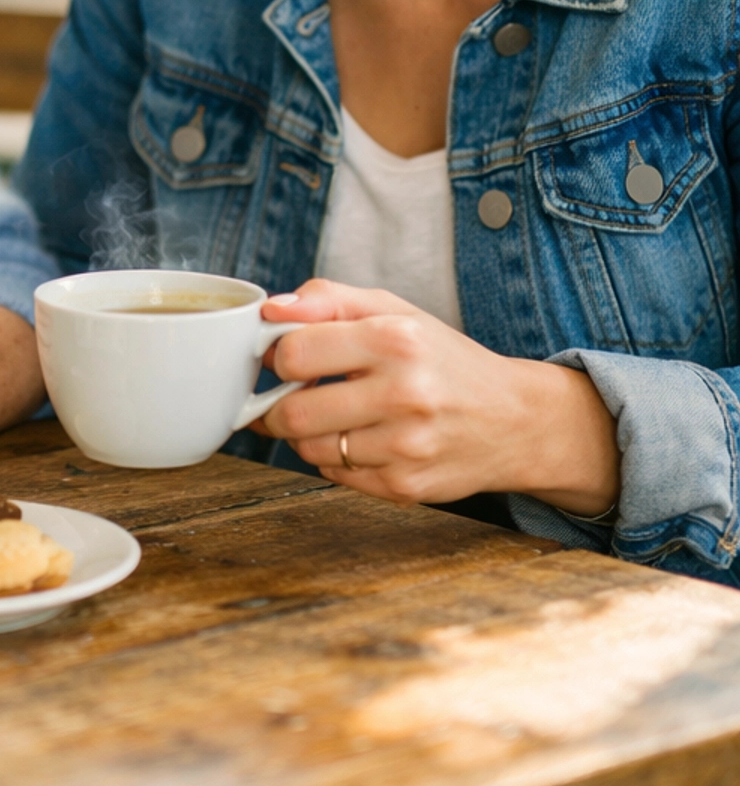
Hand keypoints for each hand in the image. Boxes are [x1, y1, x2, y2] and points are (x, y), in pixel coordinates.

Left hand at [257, 279, 619, 515]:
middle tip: (299, 394)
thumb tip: (270, 309)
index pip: (294, 354)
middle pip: (292, 413)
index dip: (279, 357)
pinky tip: (367, 440)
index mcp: (396, 339)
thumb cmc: (443, 359)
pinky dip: (339, 459)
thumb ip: (328, 299)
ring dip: (310, 435)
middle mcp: (404, 393)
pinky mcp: (406, 486)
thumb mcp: (394, 310)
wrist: (515, 421)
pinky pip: (336, 476)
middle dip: (281, 405)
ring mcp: (406, 446)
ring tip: (339, 416)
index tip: (288, 359)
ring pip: (309, 449)